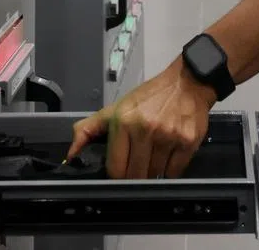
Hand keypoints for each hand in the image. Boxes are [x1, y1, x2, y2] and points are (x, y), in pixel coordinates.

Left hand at [67, 58, 215, 178]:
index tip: (121, 169)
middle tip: (139, 164)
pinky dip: (170, 171)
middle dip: (135, 175)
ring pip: (155, 176)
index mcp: (124, 121)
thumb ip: (89, 129)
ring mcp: (168, 136)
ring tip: (155, 155)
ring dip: (153, 172)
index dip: (117, 174)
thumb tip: (71, 153)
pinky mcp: (188, 142)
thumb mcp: (117, 107)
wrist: (187, 82)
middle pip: (135, 176)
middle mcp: (145, 129)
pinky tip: (168, 155)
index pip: (115, 169)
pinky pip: (174, 172)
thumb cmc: (150, 96)